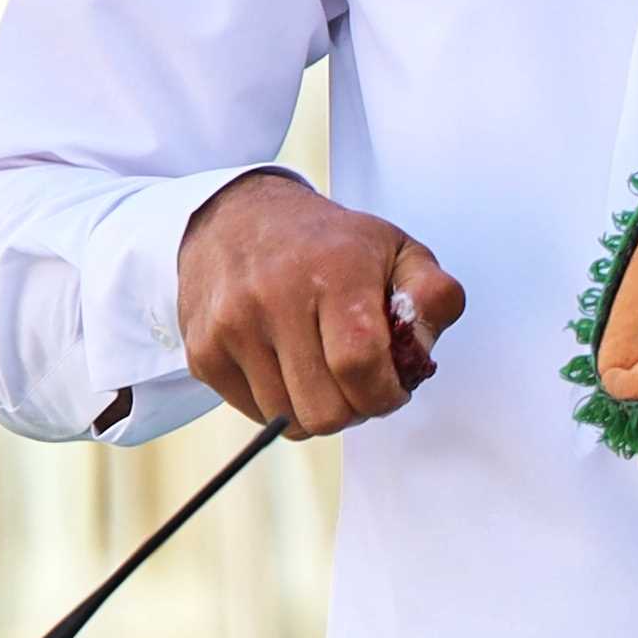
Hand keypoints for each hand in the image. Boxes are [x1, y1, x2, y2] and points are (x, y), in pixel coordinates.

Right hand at [176, 171, 463, 434]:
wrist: (236, 218)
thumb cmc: (326, 243)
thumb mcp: (397, 249)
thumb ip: (434, 296)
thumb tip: (422, 350)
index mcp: (333, 272)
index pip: (360, 366)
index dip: (384, 395)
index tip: (391, 387)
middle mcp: (275, 297)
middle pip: (325, 408)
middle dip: (353, 407)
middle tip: (356, 380)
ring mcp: (232, 326)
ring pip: (289, 419)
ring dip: (315, 407)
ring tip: (320, 368)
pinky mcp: (203, 350)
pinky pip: (254, 412)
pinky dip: (278, 402)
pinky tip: (286, 364)